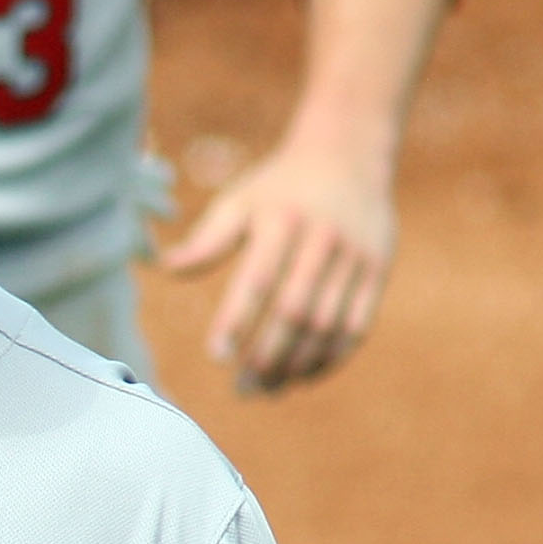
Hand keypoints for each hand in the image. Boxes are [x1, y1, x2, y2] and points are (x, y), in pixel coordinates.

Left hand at [158, 139, 396, 395]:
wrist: (348, 154)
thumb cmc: (278, 187)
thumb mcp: (239, 201)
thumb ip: (207, 239)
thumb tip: (164, 267)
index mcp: (283, 221)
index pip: (258, 280)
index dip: (236, 321)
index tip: (215, 356)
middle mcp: (323, 239)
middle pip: (295, 311)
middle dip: (267, 355)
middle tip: (241, 389)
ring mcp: (356, 256)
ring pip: (328, 325)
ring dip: (298, 365)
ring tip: (268, 389)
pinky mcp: (378, 270)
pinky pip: (357, 325)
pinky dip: (331, 358)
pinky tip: (303, 376)